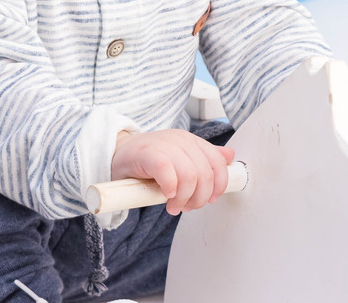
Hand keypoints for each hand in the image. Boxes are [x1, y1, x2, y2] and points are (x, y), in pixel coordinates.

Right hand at [110, 129, 235, 215]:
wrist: (118, 153)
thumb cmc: (150, 160)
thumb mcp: (180, 157)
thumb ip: (203, 158)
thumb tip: (230, 156)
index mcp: (191, 141)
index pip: (217, 162)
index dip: (219, 185)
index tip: (210, 200)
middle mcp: (180, 140)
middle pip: (205, 173)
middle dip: (199, 197)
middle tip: (187, 207)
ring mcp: (164, 144)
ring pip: (189, 175)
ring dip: (184, 198)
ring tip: (173, 206)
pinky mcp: (146, 153)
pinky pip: (167, 172)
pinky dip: (170, 188)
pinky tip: (165, 195)